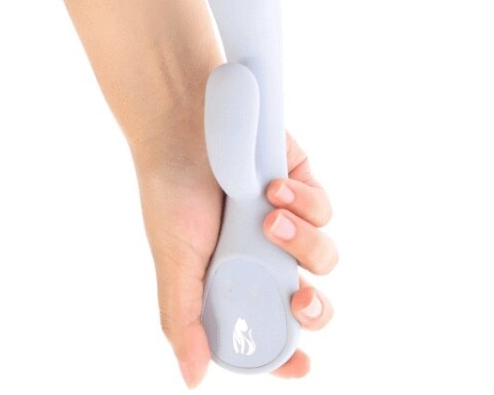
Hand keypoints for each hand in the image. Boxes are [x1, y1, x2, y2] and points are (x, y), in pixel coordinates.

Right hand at [133, 132, 336, 386]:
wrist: (181, 123)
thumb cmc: (170, 192)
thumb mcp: (174, 261)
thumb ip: (184, 318)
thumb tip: (192, 379)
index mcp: (234, 282)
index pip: (268, 330)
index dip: (288, 353)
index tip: (301, 365)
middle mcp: (263, 258)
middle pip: (308, 302)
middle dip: (313, 308)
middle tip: (299, 299)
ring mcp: (285, 223)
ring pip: (322, 256)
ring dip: (302, 242)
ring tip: (268, 217)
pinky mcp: (302, 187)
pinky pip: (323, 209)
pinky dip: (304, 202)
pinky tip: (273, 187)